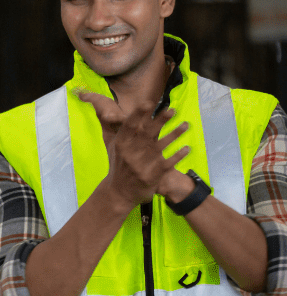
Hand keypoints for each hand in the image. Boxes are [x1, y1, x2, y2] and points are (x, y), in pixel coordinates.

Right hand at [78, 91, 189, 207]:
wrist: (119, 193)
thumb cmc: (118, 166)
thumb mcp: (112, 147)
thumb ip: (114, 130)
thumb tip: (109, 112)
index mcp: (121, 144)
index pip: (130, 126)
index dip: (139, 114)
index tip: (148, 102)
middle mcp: (130, 153)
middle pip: (147, 133)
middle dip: (161, 120)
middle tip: (172, 110)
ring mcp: (141, 165)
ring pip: (161, 146)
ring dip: (174, 134)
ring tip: (185, 125)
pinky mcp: (152, 176)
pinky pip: (168, 163)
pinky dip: (178, 155)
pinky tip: (187, 148)